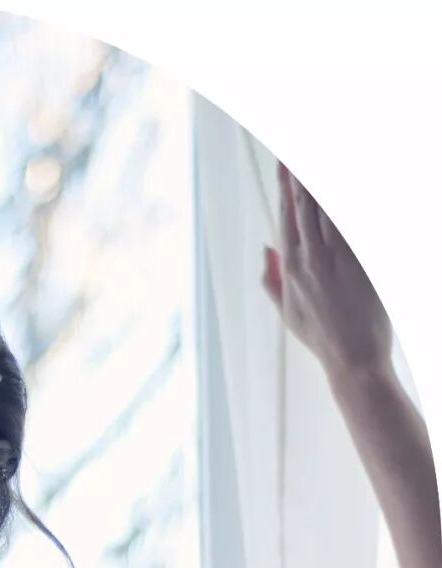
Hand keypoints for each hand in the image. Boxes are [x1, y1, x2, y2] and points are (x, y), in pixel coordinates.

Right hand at [263, 163, 392, 379]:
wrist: (353, 358)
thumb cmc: (321, 337)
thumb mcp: (286, 311)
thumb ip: (272, 278)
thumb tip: (266, 247)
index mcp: (291, 268)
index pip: (285, 215)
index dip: (285, 185)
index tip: (284, 161)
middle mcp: (311, 258)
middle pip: (305, 203)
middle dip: (301, 172)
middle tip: (296, 148)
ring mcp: (337, 258)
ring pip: (328, 207)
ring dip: (321, 181)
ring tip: (315, 160)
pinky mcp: (361, 262)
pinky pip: (351, 224)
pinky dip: (344, 202)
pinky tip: (341, 186)